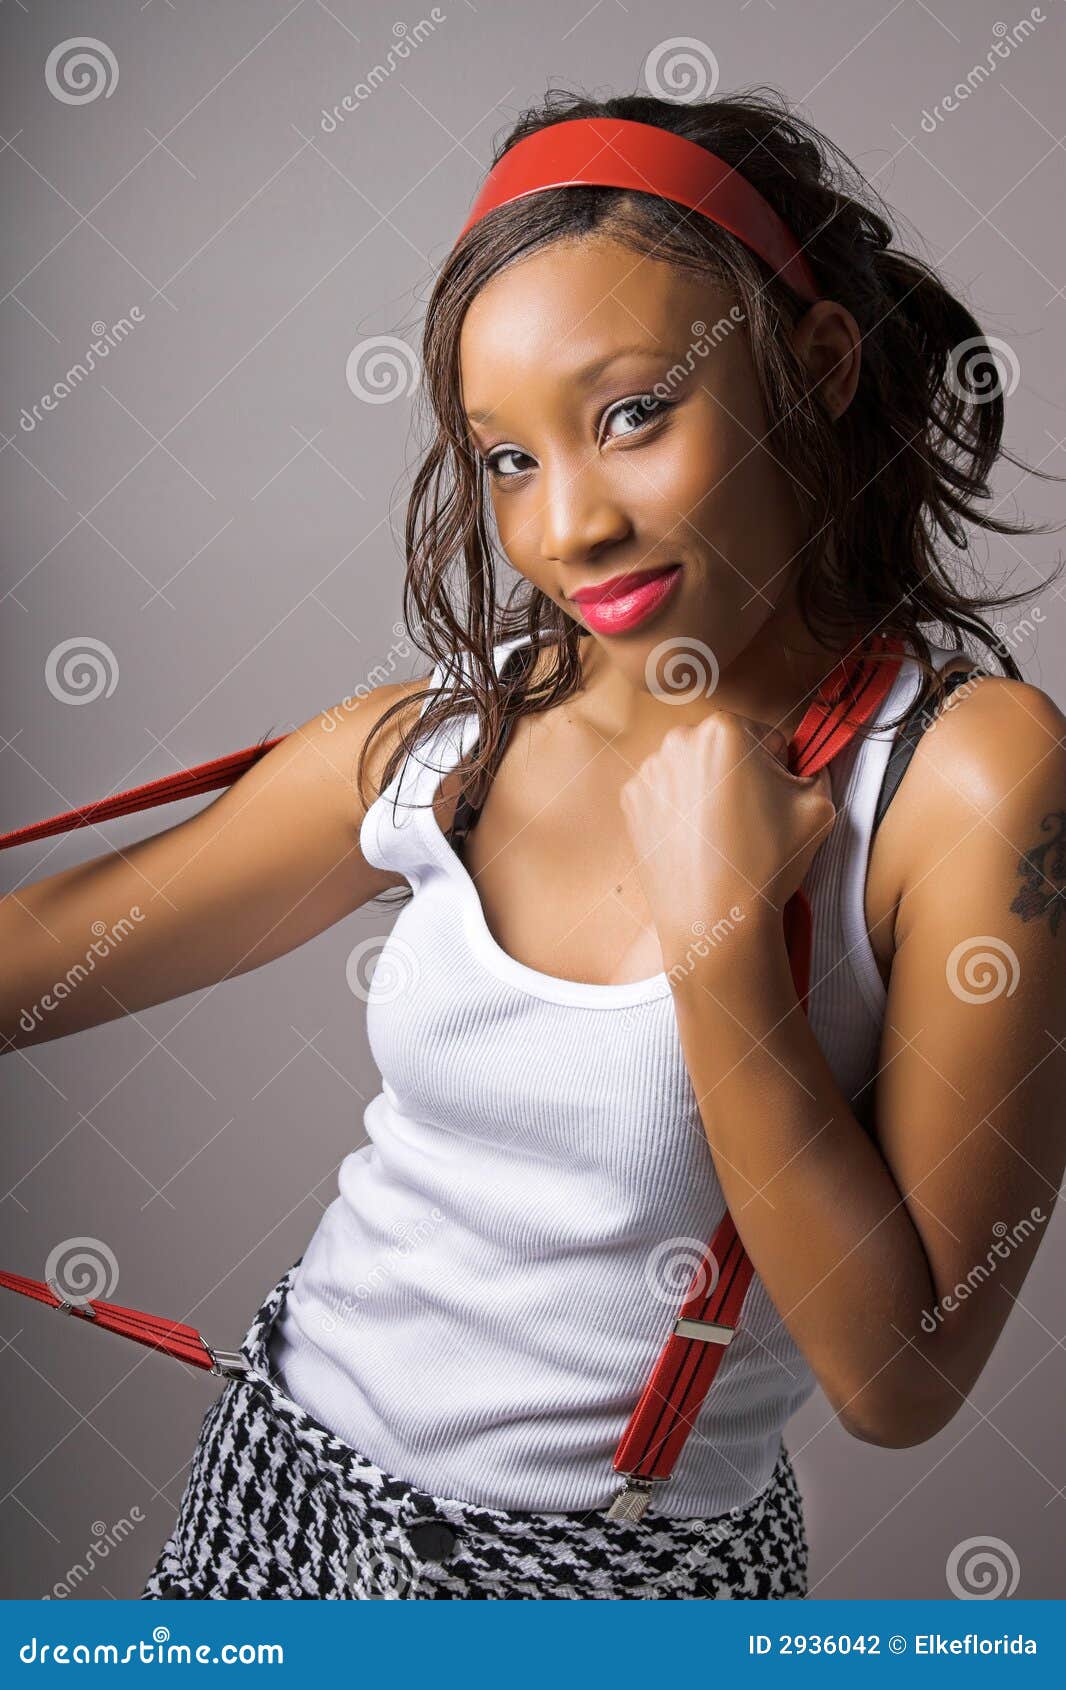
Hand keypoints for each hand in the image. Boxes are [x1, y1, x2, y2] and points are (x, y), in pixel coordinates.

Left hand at [619, 710, 836, 952]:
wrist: (715, 921)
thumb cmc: (766, 862)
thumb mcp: (818, 806)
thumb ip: (815, 769)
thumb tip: (805, 764)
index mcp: (724, 729)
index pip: (764, 737)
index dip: (777, 769)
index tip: (775, 799)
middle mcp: (678, 740)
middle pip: (723, 748)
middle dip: (738, 774)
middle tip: (748, 819)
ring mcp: (648, 772)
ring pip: (691, 770)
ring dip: (706, 790)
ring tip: (721, 834)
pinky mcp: (630, 802)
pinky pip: (665, 794)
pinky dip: (679, 810)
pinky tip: (695, 841)